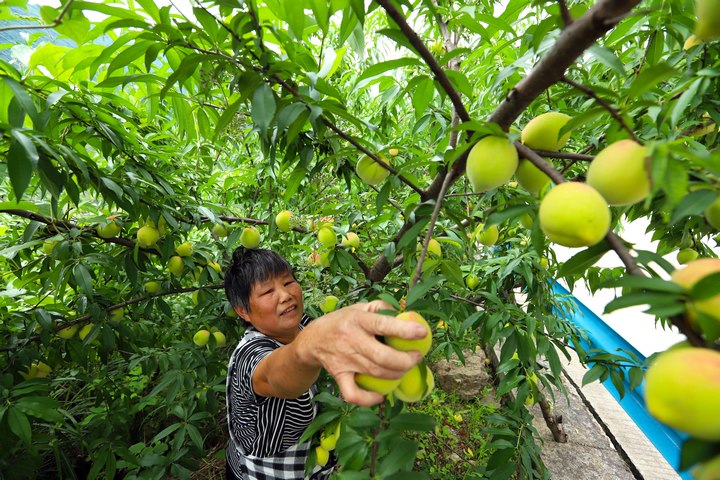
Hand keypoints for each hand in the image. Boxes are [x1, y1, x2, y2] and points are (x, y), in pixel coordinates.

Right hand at [298, 300, 427, 405]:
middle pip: (382, 357)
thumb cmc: (343, 321)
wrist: (313, 340)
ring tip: (405, 368)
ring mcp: (344, 360)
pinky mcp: (339, 376)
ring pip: (375, 374)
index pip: (383, 324)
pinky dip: (369, 399)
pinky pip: (353, 394)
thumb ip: (383, 308)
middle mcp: (350, 340)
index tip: (423, 333)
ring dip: (396, 375)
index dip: (405, 330)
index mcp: (358, 320)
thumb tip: (408, 315)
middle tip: (416, 357)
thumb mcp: (360, 307)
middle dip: (406, 361)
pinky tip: (381, 396)